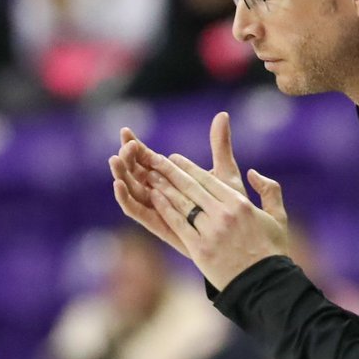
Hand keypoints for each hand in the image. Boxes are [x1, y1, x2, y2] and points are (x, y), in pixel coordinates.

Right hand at [109, 111, 249, 255]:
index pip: (149, 160)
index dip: (136, 146)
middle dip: (126, 158)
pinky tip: (119, 184)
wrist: (242, 244)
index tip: (126, 131)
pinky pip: (139, 214)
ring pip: (134, 191)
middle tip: (122, 144)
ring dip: (122, 175)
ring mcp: (161, 212)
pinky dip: (126, 199)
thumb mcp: (225, 174)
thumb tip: (222, 114)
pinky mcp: (161, 227)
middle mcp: (163, 197)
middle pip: (136, 174)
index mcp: (174, 183)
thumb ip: (220, 146)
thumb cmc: (236, 210)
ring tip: (115, 159)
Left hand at [109, 112, 289, 290]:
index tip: (174, 158)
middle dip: (169, 171)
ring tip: (148, 176)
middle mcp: (224, 213)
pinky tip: (153, 198)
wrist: (265, 284)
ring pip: (182, 202)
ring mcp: (211, 231)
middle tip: (153, 159)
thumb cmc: (272, 251)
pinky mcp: (200, 249)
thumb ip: (269, 190)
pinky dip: (165, 209)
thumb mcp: (278, 217)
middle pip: (191, 187)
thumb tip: (252, 173)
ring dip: (163, 186)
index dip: (188, 167)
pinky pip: (178, 223)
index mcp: (240, 203)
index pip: (208, 179)